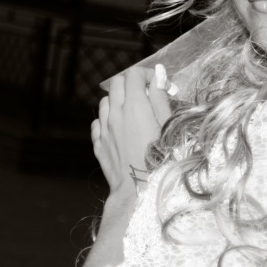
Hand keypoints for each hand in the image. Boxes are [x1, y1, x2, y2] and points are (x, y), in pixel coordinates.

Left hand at [91, 66, 173, 196]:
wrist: (139, 192)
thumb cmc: (161, 161)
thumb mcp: (168, 126)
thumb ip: (160, 98)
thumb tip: (158, 76)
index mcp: (135, 106)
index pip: (134, 74)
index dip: (149, 75)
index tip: (161, 86)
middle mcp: (115, 113)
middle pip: (117, 82)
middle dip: (133, 84)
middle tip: (148, 96)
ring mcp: (104, 128)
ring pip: (106, 101)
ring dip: (119, 101)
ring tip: (135, 113)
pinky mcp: (98, 143)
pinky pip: (99, 122)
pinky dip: (108, 119)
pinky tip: (121, 129)